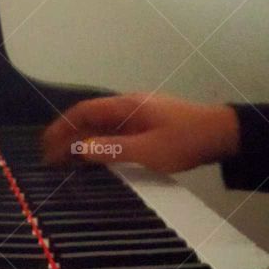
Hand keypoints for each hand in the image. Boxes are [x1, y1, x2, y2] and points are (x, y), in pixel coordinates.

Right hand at [42, 94, 239, 171]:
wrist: (222, 134)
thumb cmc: (186, 141)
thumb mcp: (148, 150)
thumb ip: (113, 150)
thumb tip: (80, 149)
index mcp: (126, 106)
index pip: (83, 112)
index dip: (61, 128)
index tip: (45, 146)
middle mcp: (129, 106)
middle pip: (90, 118)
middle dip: (67, 136)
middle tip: (50, 158)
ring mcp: (139, 115)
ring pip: (102, 126)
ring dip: (82, 141)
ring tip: (66, 161)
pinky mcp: (148, 126)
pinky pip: (115, 133)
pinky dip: (99, 144)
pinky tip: (96, 159)